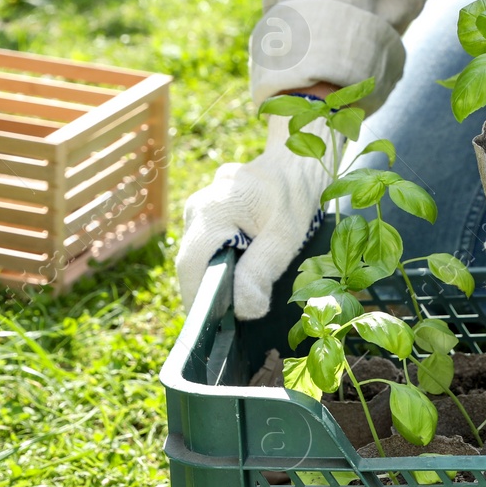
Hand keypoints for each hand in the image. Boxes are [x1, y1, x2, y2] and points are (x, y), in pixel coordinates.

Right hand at [175, 108, 331, 318]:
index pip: (190, 266)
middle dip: (209, 290)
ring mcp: (197, 208)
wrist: (296, 162)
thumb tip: (243, 310)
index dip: (198, 299)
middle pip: (191, 263)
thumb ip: (260, 271)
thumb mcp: (285, 236)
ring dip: (216, 276)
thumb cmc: (294, 195)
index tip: (215, 324)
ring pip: (198, 255)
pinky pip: (206, 245)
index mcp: (211, 210)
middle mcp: (196, 208)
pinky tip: (244, 266)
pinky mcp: (205, 213)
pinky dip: (221, 261)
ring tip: (243, 290)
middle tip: (236, 312)